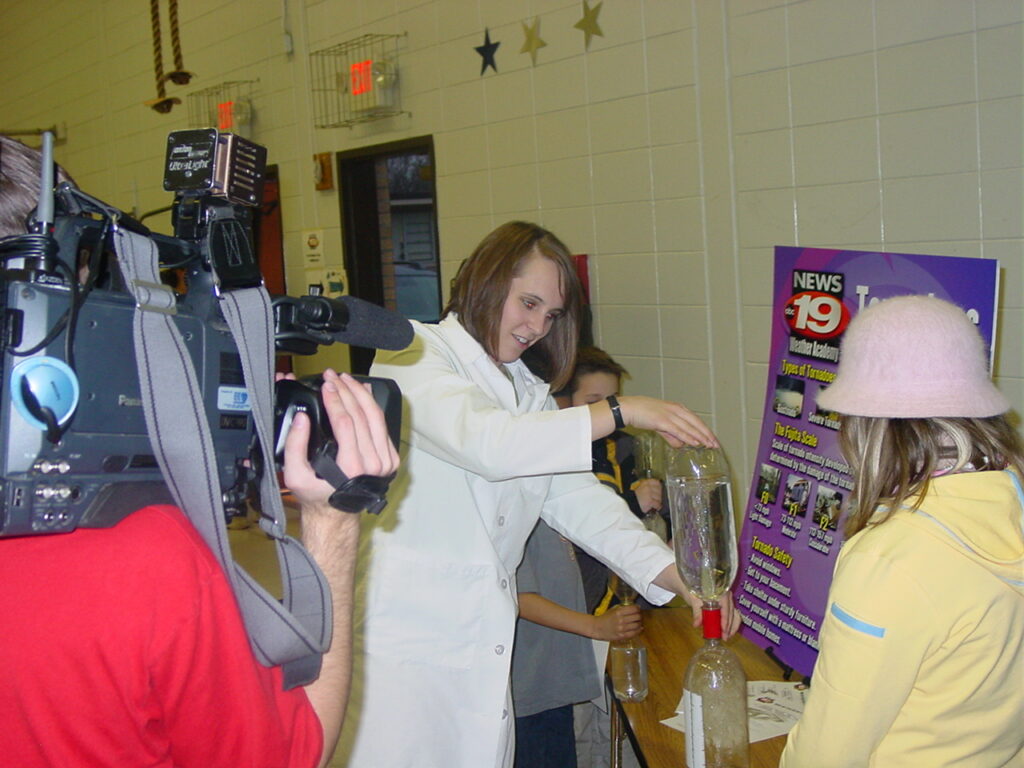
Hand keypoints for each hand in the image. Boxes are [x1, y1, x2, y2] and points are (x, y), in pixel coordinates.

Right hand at [280, 369, 399, 510]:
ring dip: (360, 393)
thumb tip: (302, 418)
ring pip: (376, 416)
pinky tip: (362, 391)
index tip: (325, 385)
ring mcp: (385, 461)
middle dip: (346, 390)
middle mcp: (372, 463)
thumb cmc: (316, 495)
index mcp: (351, 467)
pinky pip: (382, 425)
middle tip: (333, 376)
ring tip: (346, 379)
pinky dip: (373, 405)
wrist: (336, 513)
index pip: (345, 422)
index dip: (334, 399)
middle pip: (361, 415)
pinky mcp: (390, 458)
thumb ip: (295, 446)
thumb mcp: (295, 476)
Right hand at [590, 604, 642, 641]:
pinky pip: (634, 633)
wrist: (598, 628)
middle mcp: (621, 620)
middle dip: (639, 616)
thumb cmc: (605, 618)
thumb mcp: (614, 609)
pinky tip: (639, 628)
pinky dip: (638, 630)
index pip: (634, 609)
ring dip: (639, 623)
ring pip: (637, 625)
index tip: (638, 609)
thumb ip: (623, 608)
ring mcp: (622, 628)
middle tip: (639, 616)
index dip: (638, 608)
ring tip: (638, 622)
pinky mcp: (622, 636)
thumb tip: (635, 607)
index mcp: (619, 612)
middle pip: (637, 617)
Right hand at [619, 396, 717, 448]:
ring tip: (709, 445)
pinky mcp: (663, 421)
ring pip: (689, 427)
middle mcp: (676, 410)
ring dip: (700, 437)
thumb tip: (681, 445)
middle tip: (716, 444)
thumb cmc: (642, 414)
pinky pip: (679, 431)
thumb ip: (671, 435)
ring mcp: (670, 415)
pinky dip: (688, 437)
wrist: (629, 408)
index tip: (713, 439)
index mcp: (677, 408)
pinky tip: (695, 443)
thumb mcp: (660, 424)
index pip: (696, 420)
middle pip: (696, 423)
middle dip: (707, 434)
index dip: (705, 430)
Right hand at [634, 478, 662, 513]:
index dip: (659, 488)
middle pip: (659, 490)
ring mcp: (649, 494)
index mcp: (645, 482)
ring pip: (659, 497)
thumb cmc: (632, 496)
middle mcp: (648, 487)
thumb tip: (654, 489)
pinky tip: (657, 507)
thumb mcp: (638, 487)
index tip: (659, 491)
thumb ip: (646, 487)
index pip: (657, 483)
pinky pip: (657, 504)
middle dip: (659, 495)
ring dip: (658, 501)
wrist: (627, 503)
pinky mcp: (649, 501)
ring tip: (656, 503)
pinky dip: (658, 506)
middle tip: (657, 498)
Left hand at [679, 589, 740, 639]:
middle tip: (725, 638)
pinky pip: (730, 613)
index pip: (727, 609)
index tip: (724, 632)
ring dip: (732, 626)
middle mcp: (727, 595)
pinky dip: (728, 622)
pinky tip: (724, 630)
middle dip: (730, 627)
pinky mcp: (725, 604)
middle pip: (733, 613)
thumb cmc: (692, 589)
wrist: (689, 582)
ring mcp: (727, 599)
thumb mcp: (694, 600)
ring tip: (727, 636)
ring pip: (734, 614)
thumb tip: (696, 625)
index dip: (726, 621)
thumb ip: (697, 612)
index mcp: (721, 592)